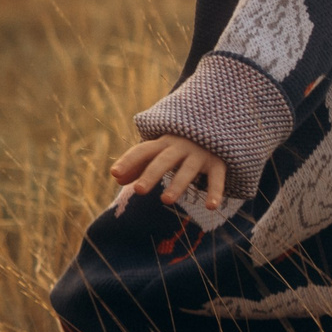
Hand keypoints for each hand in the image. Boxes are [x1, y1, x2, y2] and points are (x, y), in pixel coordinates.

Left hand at [112, 135, 227, 210]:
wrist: (217, 124)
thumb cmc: (180, 144)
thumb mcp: (160, 151)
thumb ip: (139, 164)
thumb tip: (117, 179)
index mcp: (162, 143)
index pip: (142, 150)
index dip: (129, 161)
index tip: (115, 173)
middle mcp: (180, 147)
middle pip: (163, 161)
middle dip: (151, 174)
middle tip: (138, 190)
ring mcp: (199, 154)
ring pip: (188, 170)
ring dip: (177, 184)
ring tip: (166, 201)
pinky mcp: (217, 163)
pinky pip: (216, 178)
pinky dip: (215, 192)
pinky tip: (211, 207)